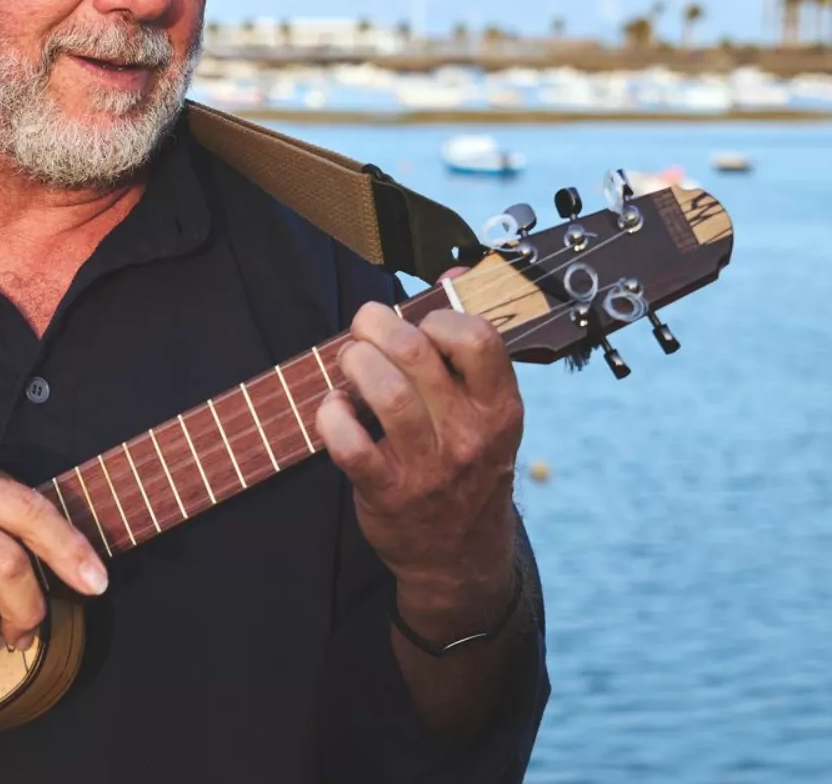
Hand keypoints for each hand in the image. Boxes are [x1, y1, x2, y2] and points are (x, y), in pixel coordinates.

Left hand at [316, 284, 521, 619]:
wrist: (460, 558)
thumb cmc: (468, 468)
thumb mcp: (486, 412)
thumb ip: (469, 344)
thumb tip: (456, 273)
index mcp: (500, 407)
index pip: (478, 338)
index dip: (438, 316)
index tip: (419, 324)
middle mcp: (469, 435)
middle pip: (415, 354)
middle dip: (376, 326)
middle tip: (363, 329)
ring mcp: (428, 466)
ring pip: (383, 392)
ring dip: (353, 364)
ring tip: (348, 363)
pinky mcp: (387, 492)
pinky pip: (349, 443)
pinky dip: (331, 416)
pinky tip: (333, 409)